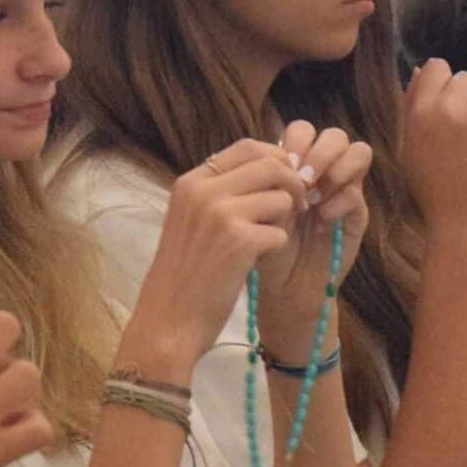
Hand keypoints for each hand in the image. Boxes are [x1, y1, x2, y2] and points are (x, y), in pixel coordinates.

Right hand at [130, 139, 308, 371]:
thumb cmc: (183, 274)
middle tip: (297, 206)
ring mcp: (220, 214)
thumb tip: (270, 167)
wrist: (169, 320)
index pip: (247, 147)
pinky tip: (256, 263)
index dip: (277, 159)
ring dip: (284, 219)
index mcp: (191, 182)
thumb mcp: (192, 221)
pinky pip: (280, 232)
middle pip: (271, 164)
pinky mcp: (240, 241)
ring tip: (265, 241)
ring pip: (281, 197)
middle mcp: (204, 190)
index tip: (286, 180)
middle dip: (292, 183)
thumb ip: (222, 193)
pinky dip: (276, 248)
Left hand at [258, 121, 373, 353]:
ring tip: (314, 195)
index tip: (281, 166)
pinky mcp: (358, 215)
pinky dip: (339, 203)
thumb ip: (272, 182)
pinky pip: (357, 194)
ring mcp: (343, 191)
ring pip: (358, 152)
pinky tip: (322, 222)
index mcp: (296, 165)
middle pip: (334, 135)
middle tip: (303, 178)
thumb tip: (287, 163)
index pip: (303, 130)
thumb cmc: (264, 246)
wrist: (283, 288)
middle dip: (319, 151)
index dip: (295, 141)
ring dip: (336, 169)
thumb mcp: (259, 210)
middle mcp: (323, 173)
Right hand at [401, 59, 466, 237]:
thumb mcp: (410, 148)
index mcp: (418, 112)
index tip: (452, 106)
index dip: (445, 84)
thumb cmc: (434, 191)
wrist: (463, 227)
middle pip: (465, 78)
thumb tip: (417, 68)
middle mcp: (445, 109)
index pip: (435, 67)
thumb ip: (412, 107)